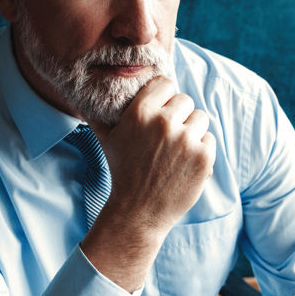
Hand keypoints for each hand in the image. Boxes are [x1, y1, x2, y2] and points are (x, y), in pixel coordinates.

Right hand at [81, 77, 214, 289]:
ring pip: (200, 118)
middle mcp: (164, 122)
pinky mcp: (203, 156)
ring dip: (192, 131)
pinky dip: (201, 150)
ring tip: (176, 150)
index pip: (166, 83)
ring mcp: (186, 139)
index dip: (165, 97)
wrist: (139, 212)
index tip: (161, 112)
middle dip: (179, 116)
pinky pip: (209, 139)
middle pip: (185, 100)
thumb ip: (99, 115)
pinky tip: (185, 163)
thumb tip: (85, 97)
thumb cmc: (123, 172)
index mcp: (140, 112)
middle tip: (167, 138)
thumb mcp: (107, 140)